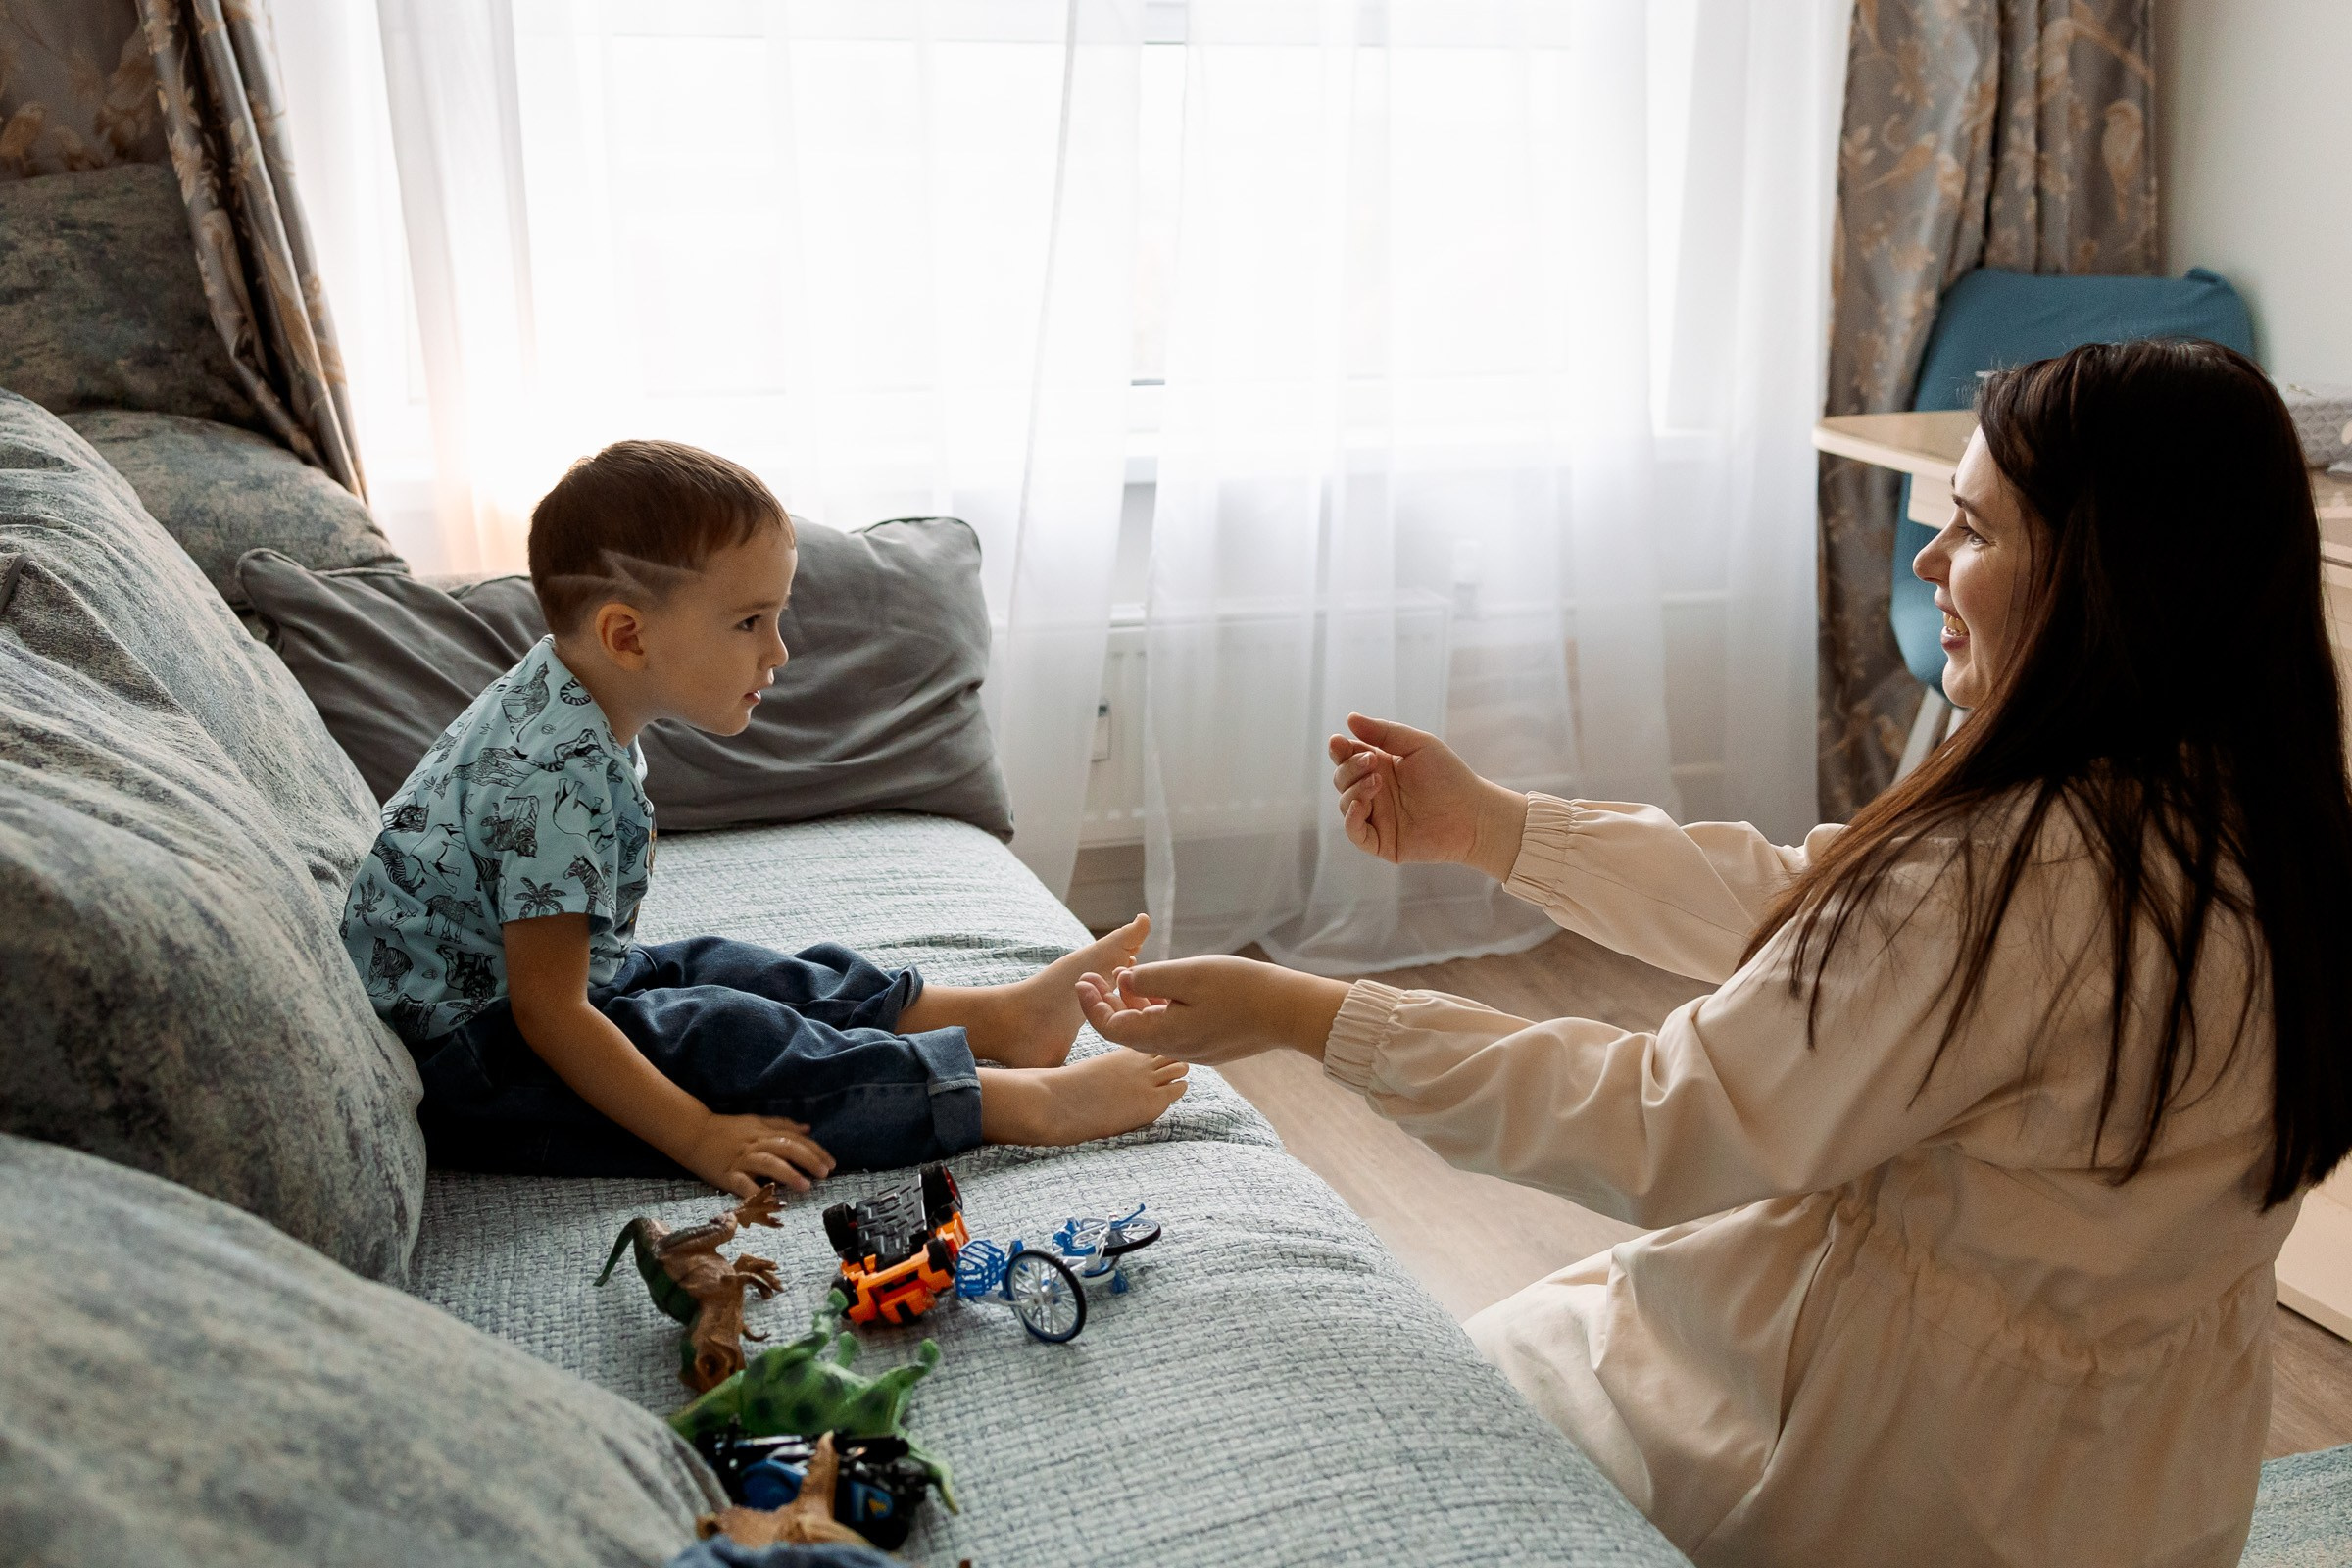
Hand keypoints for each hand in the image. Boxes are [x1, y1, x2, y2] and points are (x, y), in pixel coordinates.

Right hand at [680, 1112, 834, 1199]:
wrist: (693, 1133)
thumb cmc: (726, 1130)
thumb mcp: (756, 1122)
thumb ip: (781, 1125)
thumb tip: (808, 1129)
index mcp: (764, 1132)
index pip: (795, 1139)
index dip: (815, 1150)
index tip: (831, 1163)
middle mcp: (756, 1144)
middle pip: (786, 1148)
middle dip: (808, 1160)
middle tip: (825, 1173)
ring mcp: (741, 1159)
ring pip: (768, 1163)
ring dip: (788, 1174)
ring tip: (806, 1186)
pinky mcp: (727, 1174)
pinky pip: (742, 1184)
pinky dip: (755, 1192)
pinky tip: (769, 1200)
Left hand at [1075, 955, 1349, 1065]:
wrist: (1288, 1011)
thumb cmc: (1240, 988)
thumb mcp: (1187, 975)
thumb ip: (1149, 980)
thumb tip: (1123, 981)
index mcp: (1164, 1033)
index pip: (1111, 1027)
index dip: (1091, 1004)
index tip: (1083, 979)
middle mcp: (1176, 1048)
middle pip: (1127, 1032)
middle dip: (1108, 1004)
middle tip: (1096, 977)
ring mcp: (1195, 1050)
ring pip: (1150, 1033)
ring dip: (1133, 1008)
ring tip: (1127, 978)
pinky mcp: (1210, 1047)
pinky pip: (1172, 1033)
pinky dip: (1157, 1013)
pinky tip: (1162, 993)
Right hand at [1328, 713, 1528, 880]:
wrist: (1473, 814)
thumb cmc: (1450, 777)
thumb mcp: (1418, 745)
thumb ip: (1384, 733)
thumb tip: (1350, 719)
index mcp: (1381, 767)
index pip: (1348, 757)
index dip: (1339, 749)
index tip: (1338, 741)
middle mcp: (1375, 792)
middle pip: (1342, 778)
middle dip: (1350, 767)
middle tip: (1372, 761)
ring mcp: (1377, 817)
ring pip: (1345, 803)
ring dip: (1354, 789)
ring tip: (1377, 781)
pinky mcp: (1381, 842)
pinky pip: (1354, 832)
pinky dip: (1351, 818)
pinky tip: (1362, 804)